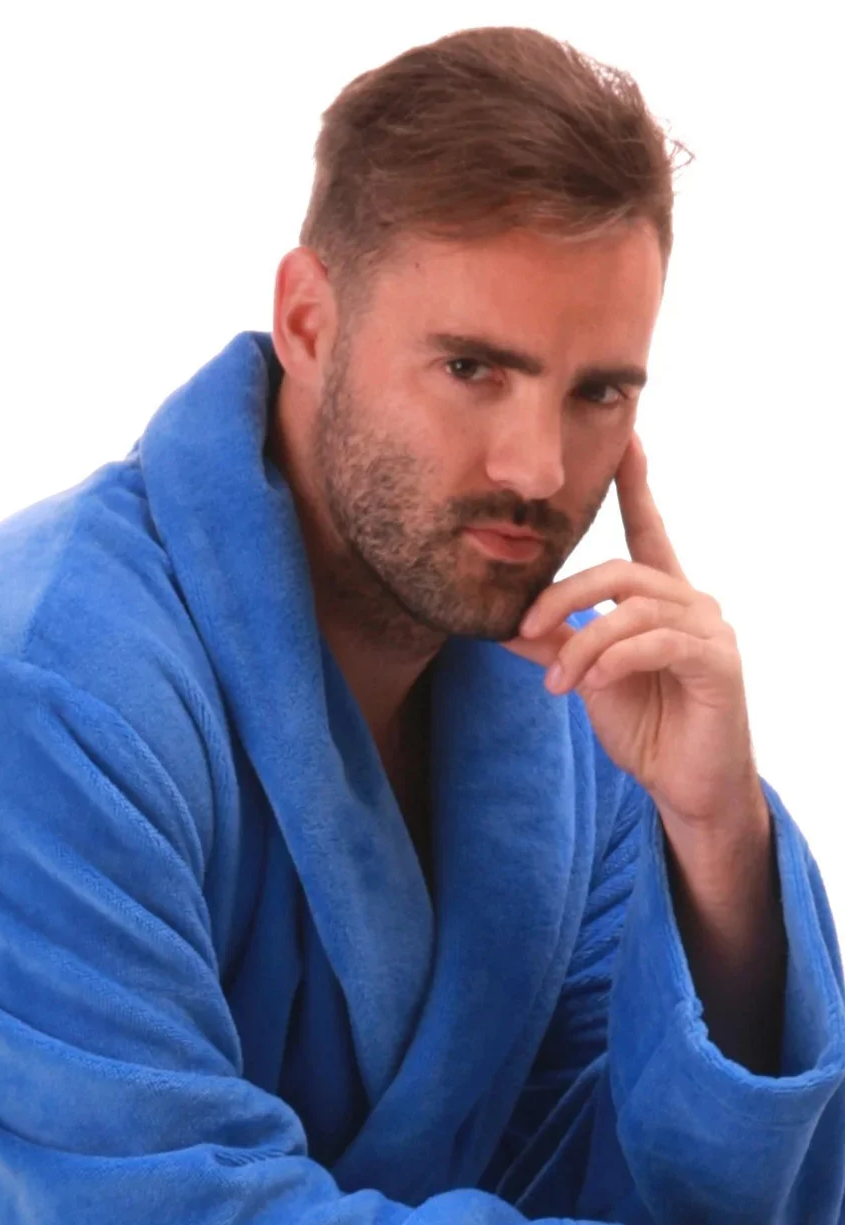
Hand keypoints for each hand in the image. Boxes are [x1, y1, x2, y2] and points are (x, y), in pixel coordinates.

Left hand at [503, 432, 762, 830]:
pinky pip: (658, 643)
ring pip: (632, 610)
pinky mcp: (718, 663)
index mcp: (661, 598)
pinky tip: (590, 685)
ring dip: (582, 645)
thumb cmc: (647, 726)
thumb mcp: (588, 677)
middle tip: (522, 632)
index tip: (625, 439)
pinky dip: (614, 660)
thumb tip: (505, 622)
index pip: (647, 530)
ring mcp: (710, 630)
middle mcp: (691, 602)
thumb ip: (556, 643)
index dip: (636, 485)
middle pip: (618, 571)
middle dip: (561, 596)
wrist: (686, 784)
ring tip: (557, 683)